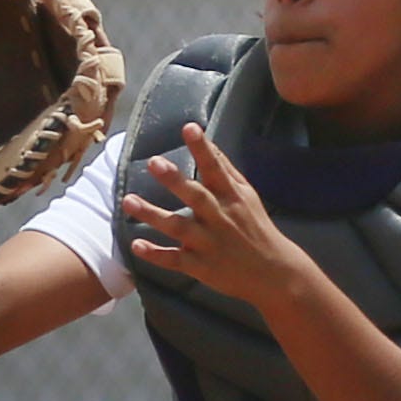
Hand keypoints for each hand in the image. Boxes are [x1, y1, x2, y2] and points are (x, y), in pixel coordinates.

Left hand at [122, 122, 308, 303]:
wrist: (273, 272)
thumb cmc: (256, 228)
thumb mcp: (247, 196)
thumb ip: (226, 171)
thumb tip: (209, 144)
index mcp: (232, 197)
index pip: (216, 169)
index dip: (203, 148)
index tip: (189, 128)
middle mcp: (220, 218)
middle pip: (195, 196)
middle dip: (174, 180)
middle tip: (153, 162)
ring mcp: (209, 243)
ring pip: (178, 227)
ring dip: (152, 215)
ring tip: (128, 201)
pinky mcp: (200, 266)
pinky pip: (174, 260)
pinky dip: (155, 254)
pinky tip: (135, 245)